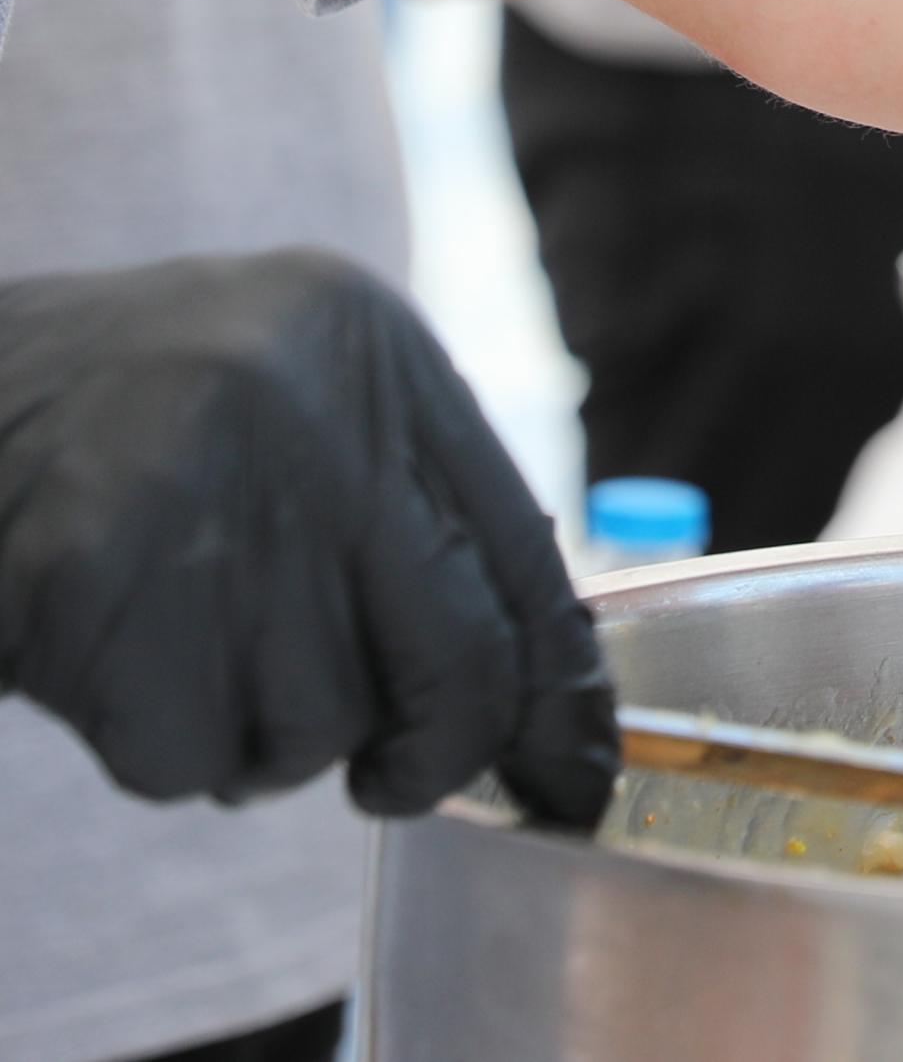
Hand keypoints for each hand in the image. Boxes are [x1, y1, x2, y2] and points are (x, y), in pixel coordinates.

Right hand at [0, 252, 616, 823]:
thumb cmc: (131, 427)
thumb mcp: (300, 405)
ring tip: (190, 654)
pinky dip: (164, 752)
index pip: (525, 553)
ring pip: (316, 726)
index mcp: (376, 353)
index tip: (575, 773)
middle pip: (455, 657)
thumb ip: (409, 512)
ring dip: (260, 738)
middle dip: (438, 753)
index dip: (558, 689)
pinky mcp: (95, 586)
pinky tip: (118, 669)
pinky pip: (190, 759)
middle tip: (393, 780)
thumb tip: (538, 693)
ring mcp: (206, 497)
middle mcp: (313, 412)